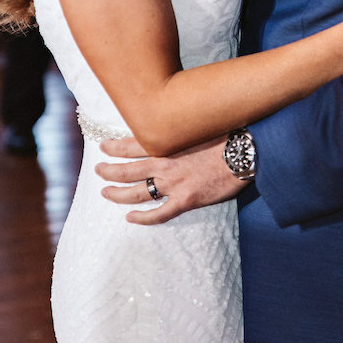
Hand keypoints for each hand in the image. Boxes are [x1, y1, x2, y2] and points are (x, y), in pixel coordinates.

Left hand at [95, 135, 241, 224]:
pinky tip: (131, 218)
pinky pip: (159, 213)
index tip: (103, 146)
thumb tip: (167, 125)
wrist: (244, 152)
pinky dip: (142, 218)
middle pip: (127, 170)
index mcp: (168, 142)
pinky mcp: (186, 200)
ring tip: (105, 193)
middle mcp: (165, 163)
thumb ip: (178, 129)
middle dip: (109, 171)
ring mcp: (174, 184)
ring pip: (137, 192)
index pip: (131, 144)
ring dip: (117, 194)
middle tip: (98, 170)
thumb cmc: (225, 133)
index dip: (114, 147)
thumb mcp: (196, 124)